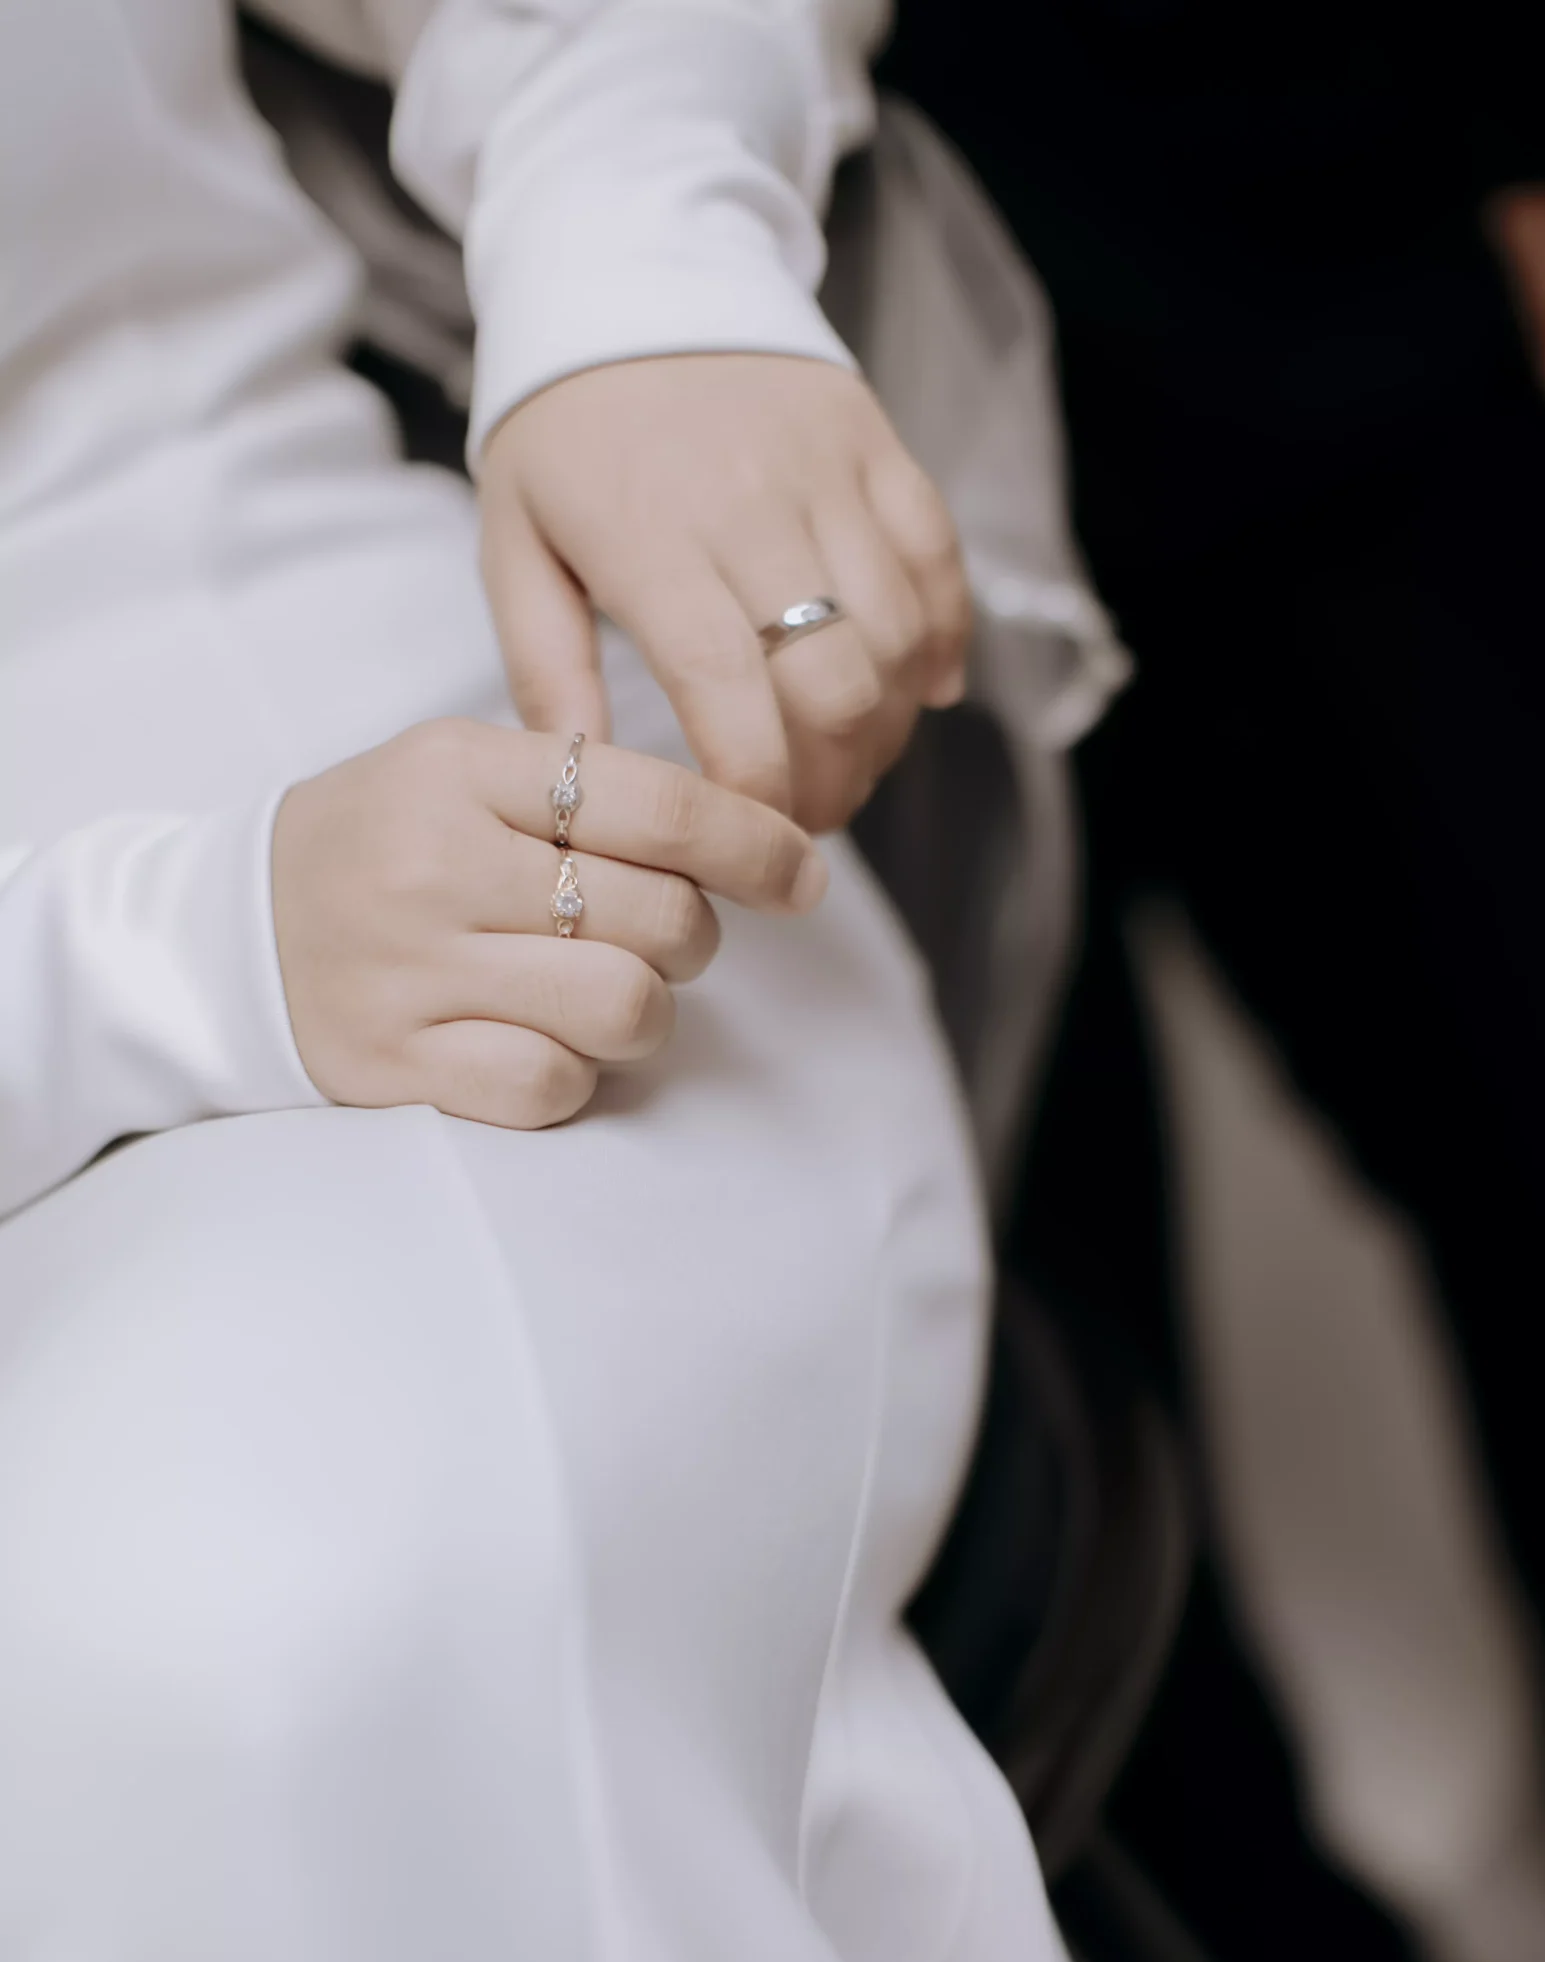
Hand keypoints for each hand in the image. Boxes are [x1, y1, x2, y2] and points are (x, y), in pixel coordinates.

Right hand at [272, 719, 825, 1127]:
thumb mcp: (458, 775)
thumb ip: (583, 788)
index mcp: (459, 769)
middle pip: (660, 916)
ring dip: (642, 1013)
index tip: (801, 875)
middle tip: (659, 940)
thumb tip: (752, 835)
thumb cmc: (378, 848)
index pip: (657, 801)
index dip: (754, 844)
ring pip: (624, 1007)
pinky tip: (538, 1046)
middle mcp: (434, 864)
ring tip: (601, 995)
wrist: (219, 933)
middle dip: (691, 939)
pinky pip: (551, 1086)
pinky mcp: (397, 1064)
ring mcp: (412, 971)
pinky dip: (572, 1078)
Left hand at [479, 353, 972, 833]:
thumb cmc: (562, 428)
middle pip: (838, 686)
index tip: (750, 838)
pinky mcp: (878, 444)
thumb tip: (588, 786)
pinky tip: (922, 692)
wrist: (628, 263)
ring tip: (849, 762)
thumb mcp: (515, 545)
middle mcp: (751, 506)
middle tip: (802, 818)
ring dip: (889, 727)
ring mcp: (827, 470)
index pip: (734, 700)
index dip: (761, 795)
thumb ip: (546, 673)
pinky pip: (939, 561)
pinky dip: (945, 641)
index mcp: (650, 542)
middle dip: (832, 780)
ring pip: (900, 637)